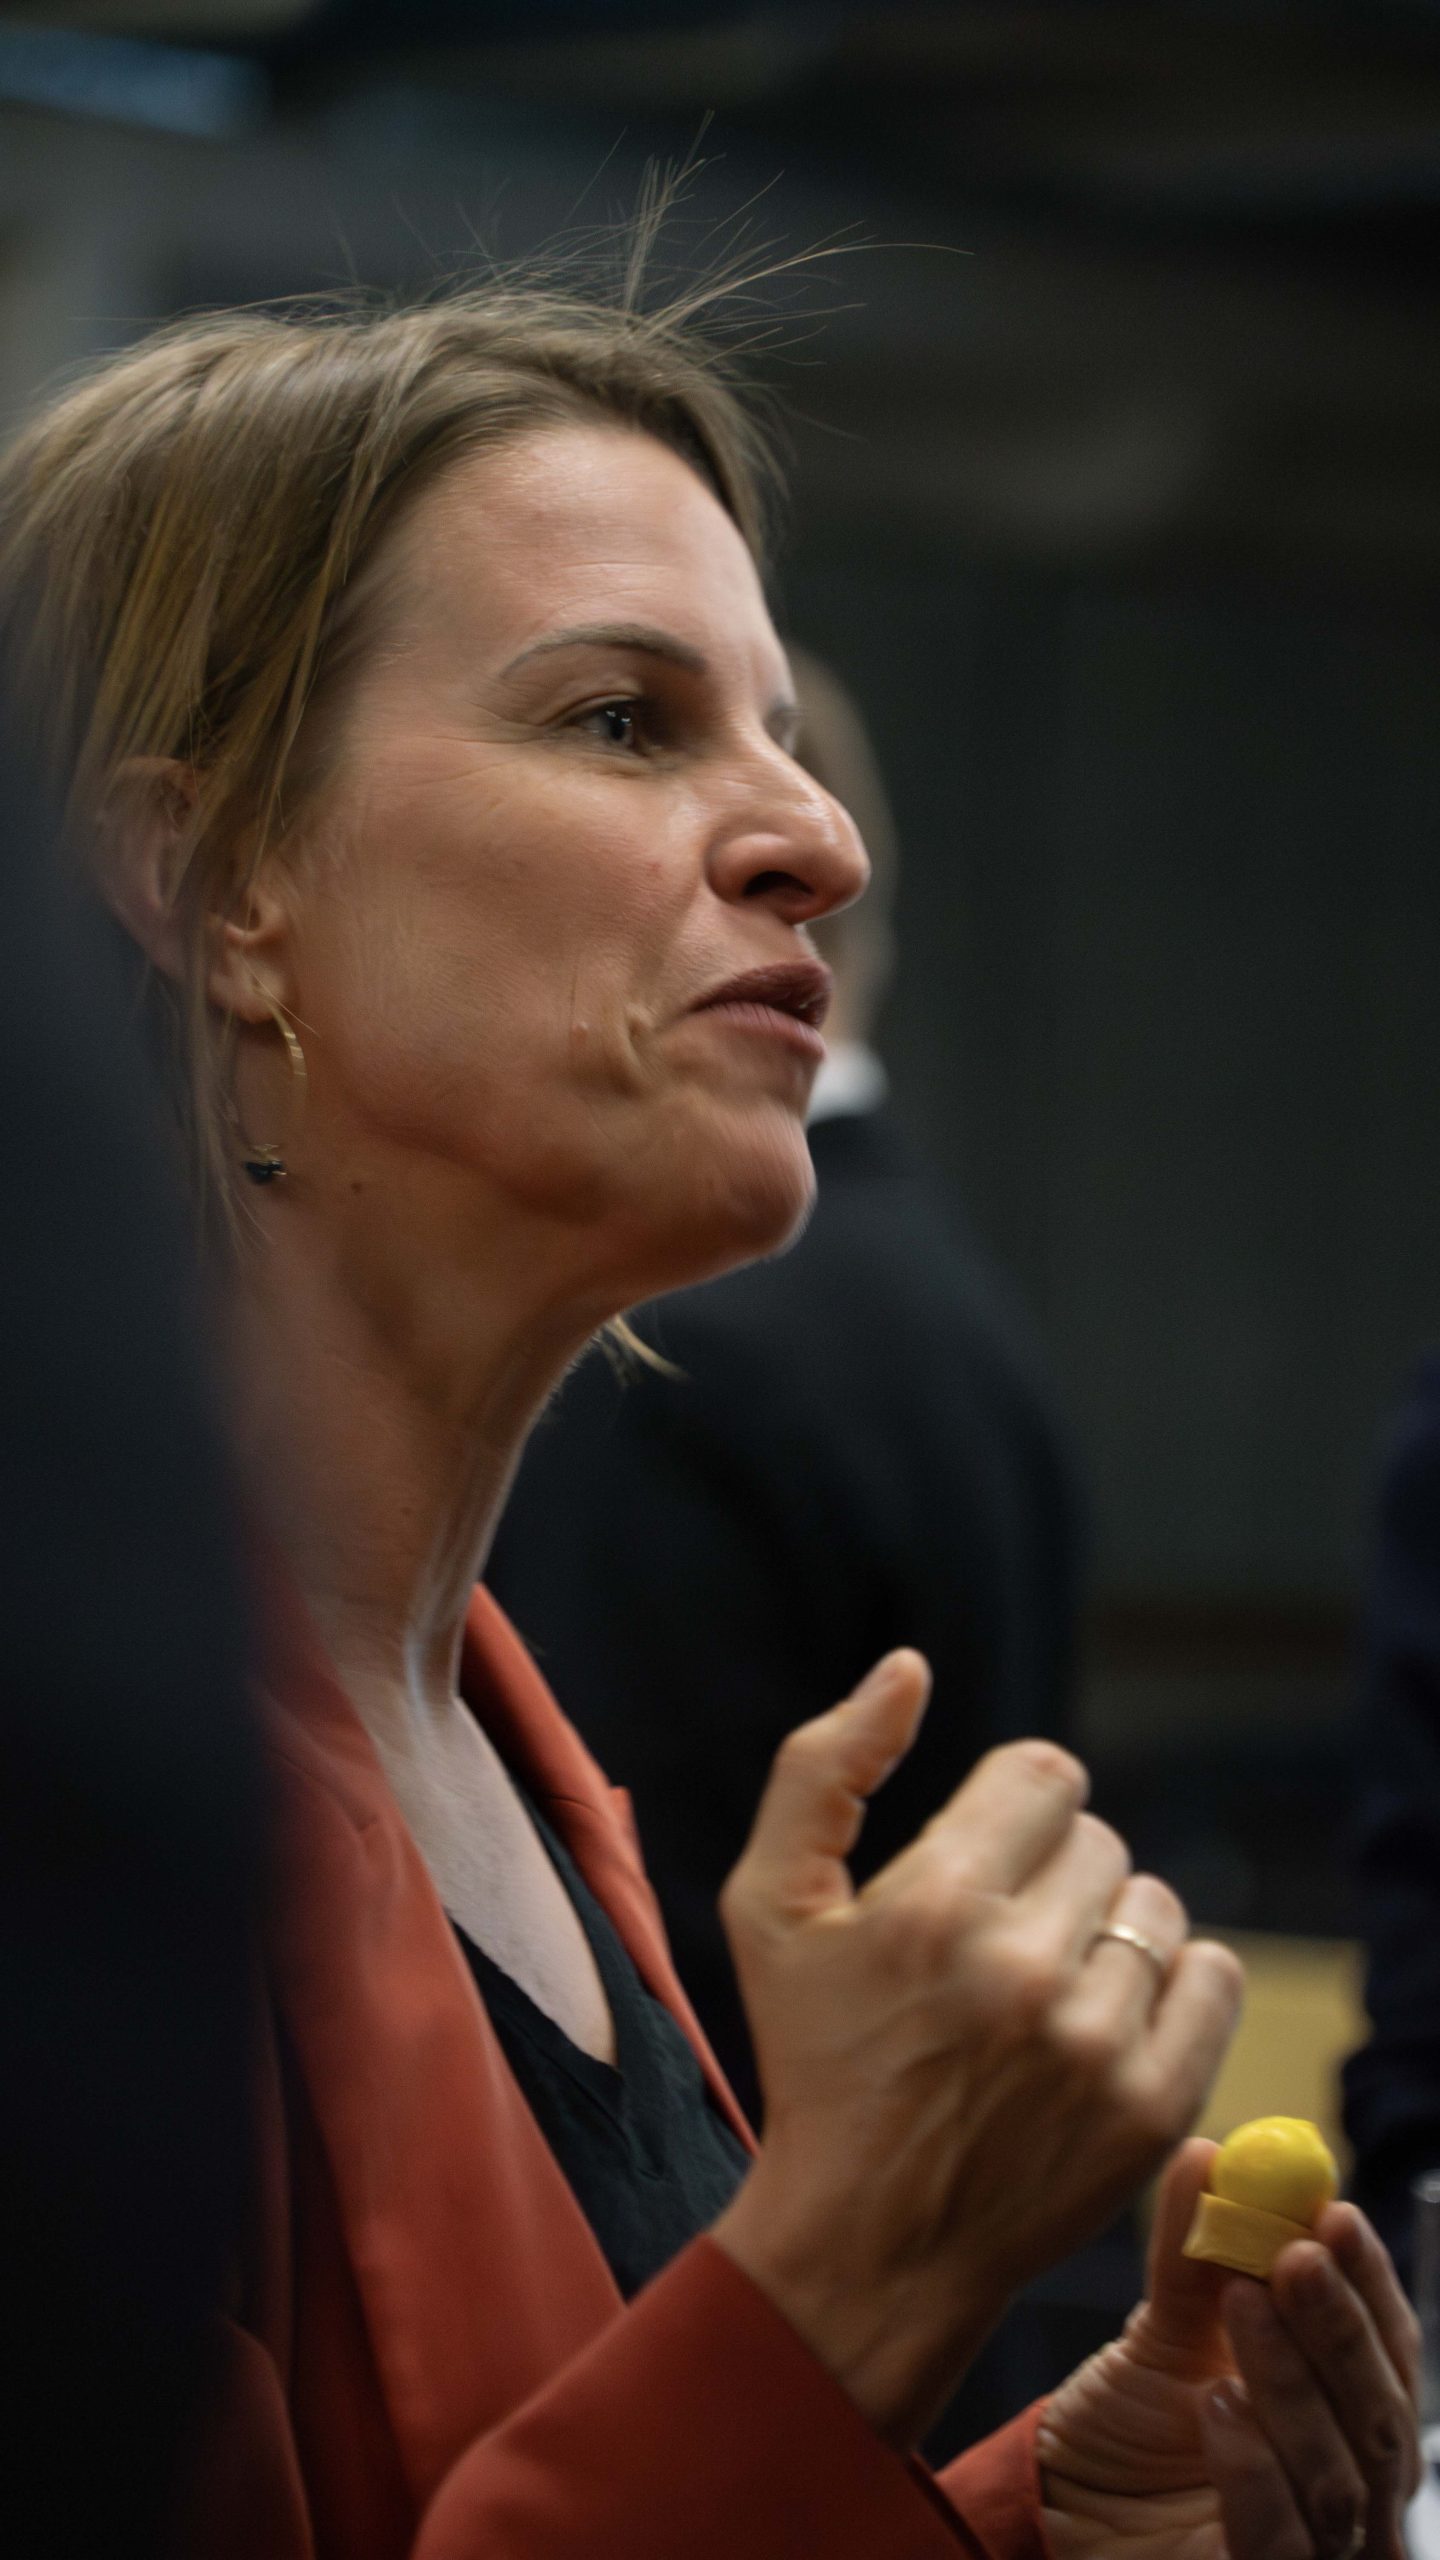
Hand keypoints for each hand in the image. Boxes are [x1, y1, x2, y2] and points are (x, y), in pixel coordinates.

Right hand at [710, 1651, 1241, 2445]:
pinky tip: (1108, 2018)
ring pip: (1156, 1906)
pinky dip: (1175, 1986)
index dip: (1011, 1809)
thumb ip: (824, 1766)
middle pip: (1097, 1840)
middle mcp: (1022, 1970)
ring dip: (1108, 1933)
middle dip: (1049, 1876)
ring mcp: (1096, 2046)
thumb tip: (907, 1667)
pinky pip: (1214, 1979)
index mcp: (932, 1904)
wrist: (866, 2245)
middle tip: (995, 1945)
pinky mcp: (1153, 2109)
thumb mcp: (768, 1905)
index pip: (1045, 1775)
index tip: (978, 1863)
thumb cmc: (815, 2060)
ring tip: (1045, 1991)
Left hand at [1040, 2139, 1421, 2558]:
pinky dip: (1255, 2467)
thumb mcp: (1163, 2330)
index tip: (1333, 2212)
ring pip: (1342, 2473)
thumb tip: (1211, 2154)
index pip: (1389, 2349)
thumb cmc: (1128, 2424)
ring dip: (1292, 2380)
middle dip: (1340, 2327)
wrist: (1060, 2506)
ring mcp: (1318, 2552)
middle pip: (1382, 2415)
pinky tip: (1217, 2405)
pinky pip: (1284, 2538)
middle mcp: (1349, 2487)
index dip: (1370, 2283)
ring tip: (1239, 2307)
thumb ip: (1195, 2254)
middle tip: (1294, 2254)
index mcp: (1343, 2412)